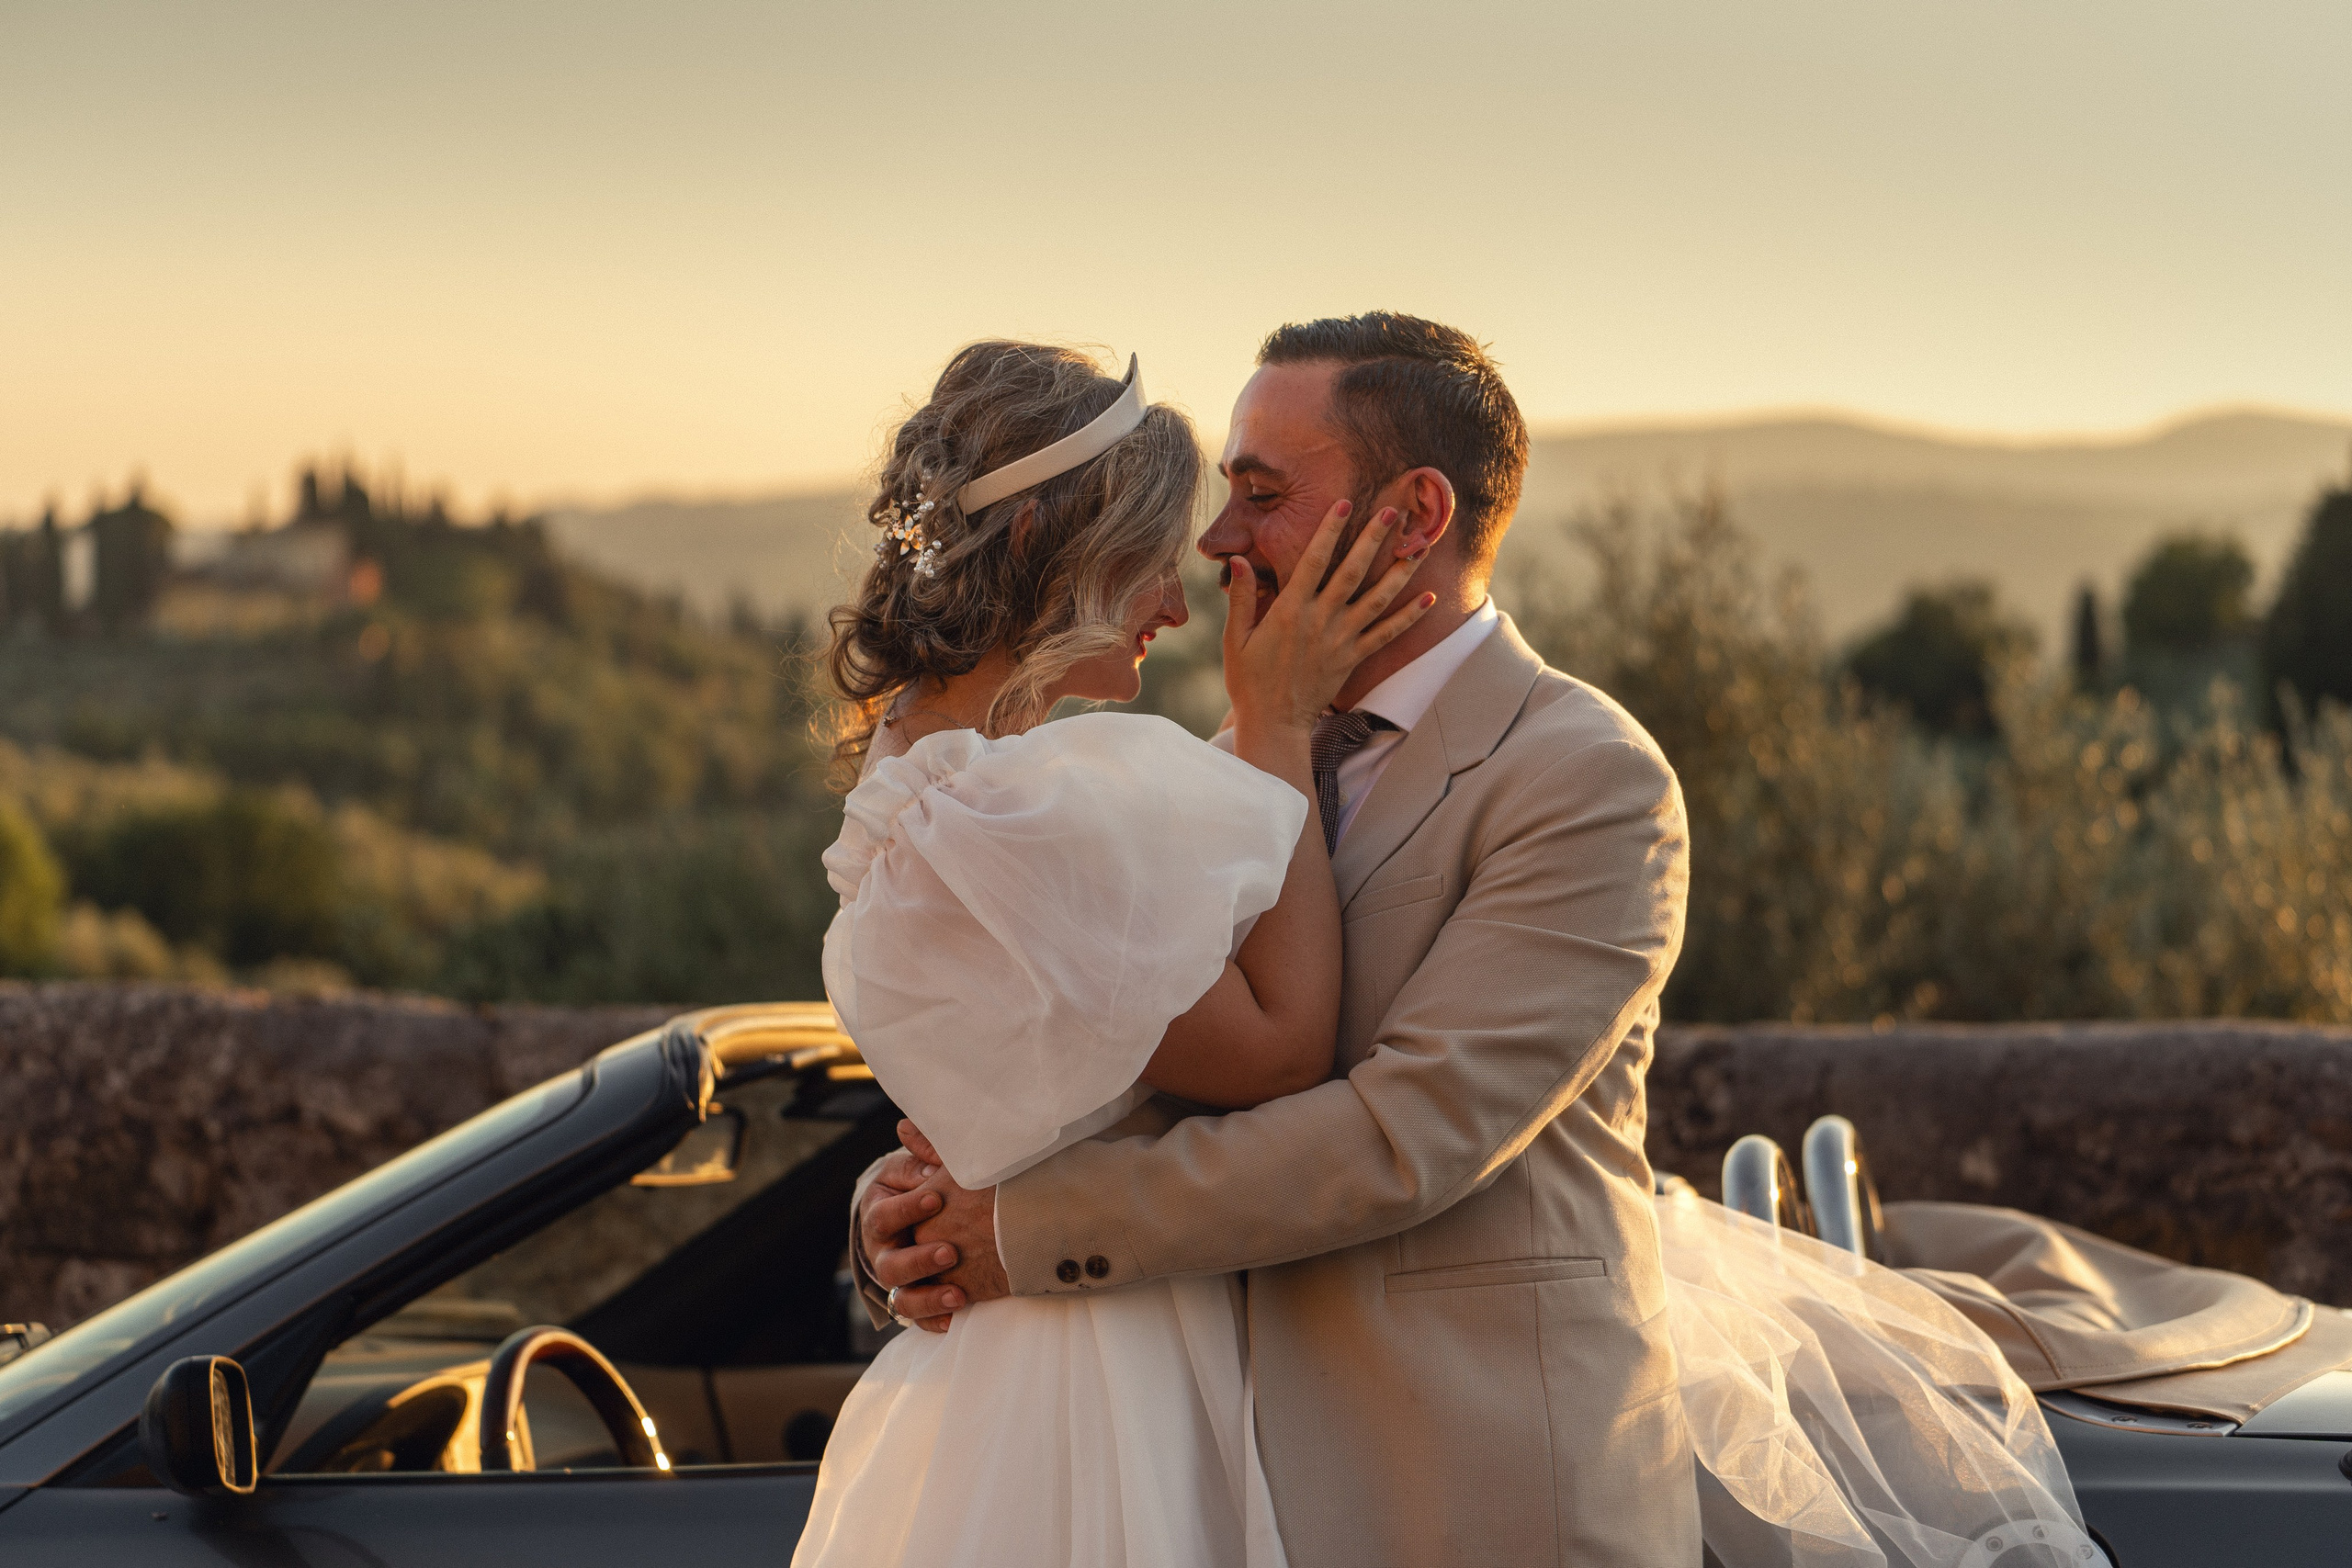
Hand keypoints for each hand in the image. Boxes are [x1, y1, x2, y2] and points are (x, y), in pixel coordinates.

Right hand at [856, 1120, 1008, 1331]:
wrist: (923, 1217)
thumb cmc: (921, 1185)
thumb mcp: (917, 1168)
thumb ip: (920, 1154)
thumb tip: (907, 1127)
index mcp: (878, 1215)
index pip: (883, 1216)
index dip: (907, 1208)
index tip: (937, 1197)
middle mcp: (882, 1252)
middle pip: (889, 1265)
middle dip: (919, 1260)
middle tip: (950, 1252)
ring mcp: (897, 1281)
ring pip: (901, 1300)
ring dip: (928, 1298)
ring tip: (957, 1294)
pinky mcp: (914, 1301)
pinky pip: (919, 1320)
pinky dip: (935, 1320)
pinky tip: (956, 1318)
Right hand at [1222, 500, 1433, 738]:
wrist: (1274, 723)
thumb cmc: (1249, 681)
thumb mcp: (1235, 638)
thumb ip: (1241, 597)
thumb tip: (1239, 561)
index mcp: (1290, 610)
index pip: (1313, 560)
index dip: (1329, 530)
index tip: (1343, 503)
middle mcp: (1320, 620)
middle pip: (1352, 572)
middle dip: (1373, 539)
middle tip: (1392, 511)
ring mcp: (1341, 640)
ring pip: (1377, 599)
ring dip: (1399, 572)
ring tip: (1420, 547)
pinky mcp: (1354, 658)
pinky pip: (1387, 634)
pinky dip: (1410, 616)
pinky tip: (1430, 598)